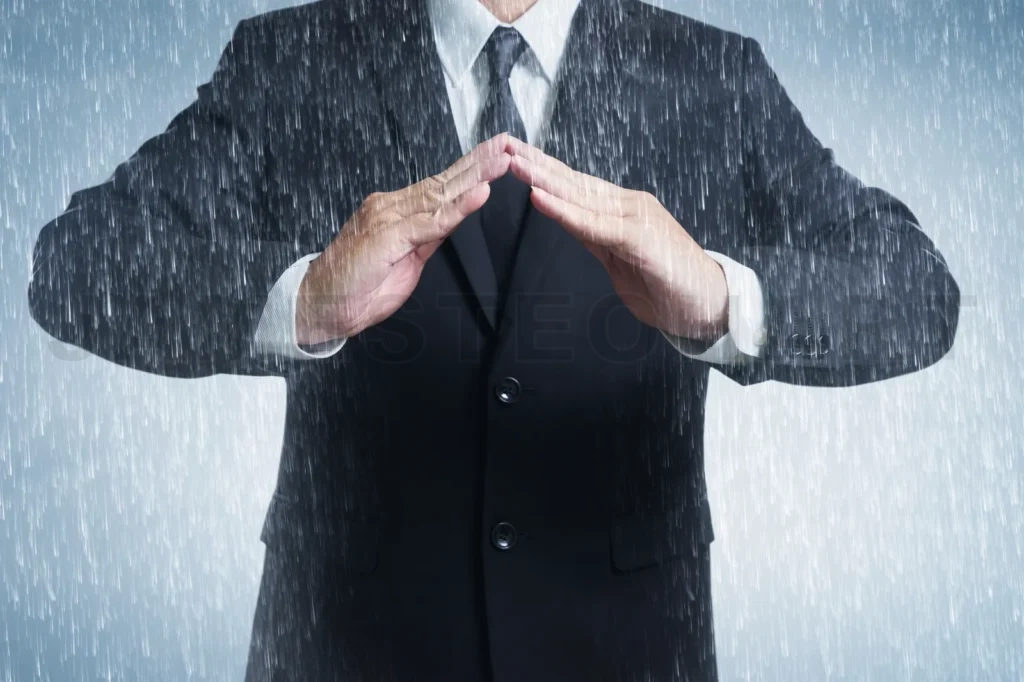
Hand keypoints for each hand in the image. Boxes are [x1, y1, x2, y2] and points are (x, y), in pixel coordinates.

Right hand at [296, 134, 512, 344]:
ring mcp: (388, 219)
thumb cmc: (358, 287)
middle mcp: (391, 207)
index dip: (469, 171)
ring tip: (501, 162)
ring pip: (439, 194)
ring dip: (474, 177)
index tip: (496, 156)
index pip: (440, 188)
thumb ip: (427, 237)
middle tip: (507, 144)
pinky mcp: (387, 237)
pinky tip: (479, 194)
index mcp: (396, 212)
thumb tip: (451, 220)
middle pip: (443, 183)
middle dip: (478, 163)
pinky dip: (457, 208)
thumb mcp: (405, 261)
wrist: (320, 305)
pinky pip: (429, 222)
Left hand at [505, 137, 729, 343]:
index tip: (514, 158)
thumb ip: (596, 237)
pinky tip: (540, 198)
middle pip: (574, 183)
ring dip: (544, 179)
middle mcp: (627, 206)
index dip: (544, 172)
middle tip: (503, 146)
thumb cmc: (668, 284)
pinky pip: (594, 224)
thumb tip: (569, 222)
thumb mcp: (620, 259)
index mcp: (621, 210)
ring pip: (581, 196)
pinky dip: (564, 211)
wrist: (709, 305)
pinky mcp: (639, 238)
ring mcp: (635, 218)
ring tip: (514, 164)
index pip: (576, 187)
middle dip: (536, 165)